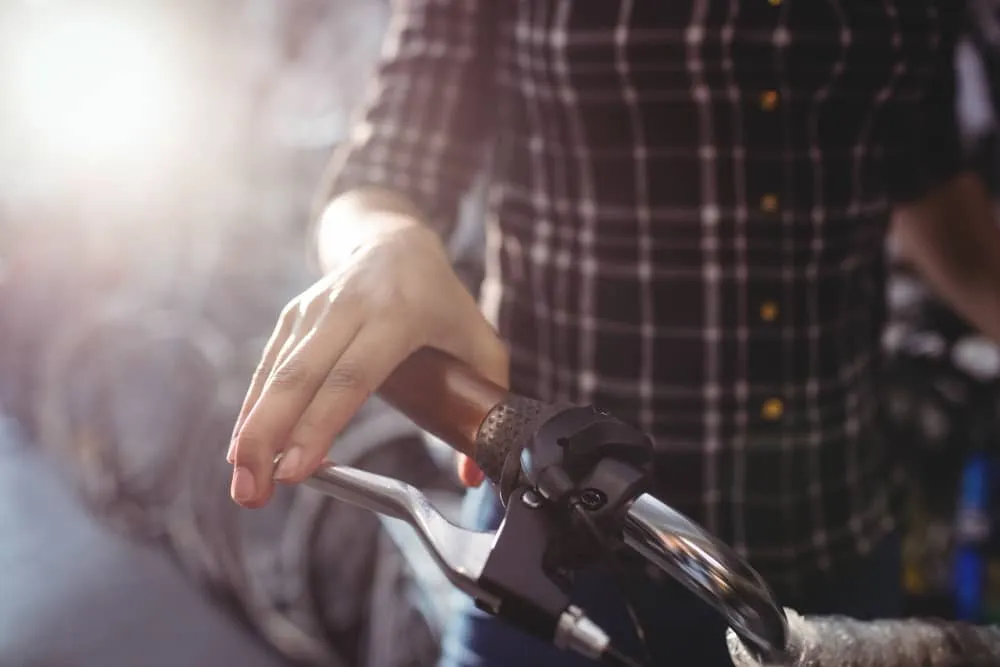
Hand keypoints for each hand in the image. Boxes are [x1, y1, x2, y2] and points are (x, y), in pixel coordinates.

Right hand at [227, 214, 506, 506]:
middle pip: (300, 378)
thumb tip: (477, 475)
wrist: (398, 243)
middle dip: (269, 438)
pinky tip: (242, 451)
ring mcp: (314, 309)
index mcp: (397, 315)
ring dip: (253, 432)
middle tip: (252, 494)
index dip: (320, 424)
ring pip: (276, 375)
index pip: (352, 376)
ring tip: (244, 487)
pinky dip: (253, 411)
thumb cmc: (444, 304)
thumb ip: (487, 404)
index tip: (296, 471)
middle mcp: (348, 308)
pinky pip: (268, 368)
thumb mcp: (481, 344)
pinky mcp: (292, 316)